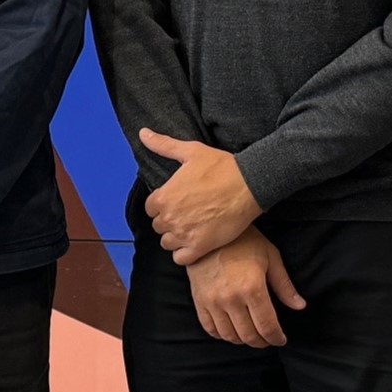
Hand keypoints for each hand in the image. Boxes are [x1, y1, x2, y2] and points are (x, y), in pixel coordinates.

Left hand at [141, 129, 262, 265]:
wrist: (249, 184)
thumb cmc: (221, 166)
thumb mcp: (190, 151)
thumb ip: (163, 145)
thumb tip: (143, 133)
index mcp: (163, 197)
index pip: (151, 209)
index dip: (163, 204)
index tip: (178, 200)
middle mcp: (169, 218)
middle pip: (159, 227)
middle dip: (170, 221)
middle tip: (188, 213)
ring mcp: (184, 235)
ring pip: (168, 243)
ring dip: (176, 237)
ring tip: (192, 227)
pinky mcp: (200, 247)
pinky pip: (180, 259)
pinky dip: (185, 253)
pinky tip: (196, 242)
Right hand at [185, 226, 305, 348]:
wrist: (209, 231)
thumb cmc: (244, 241)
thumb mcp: (270, 257)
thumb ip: (284, 286)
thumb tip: (300, 306)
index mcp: (253, 288)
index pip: (267, 326)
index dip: (276, 338)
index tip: (281, 340)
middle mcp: (231, 299)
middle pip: (249, 335)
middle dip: (262, 342)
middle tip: (268, 339)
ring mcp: (213, 301)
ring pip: (229, 336)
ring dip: (243, 341)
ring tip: (251, 335)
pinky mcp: (199, 301)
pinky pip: (210, 329)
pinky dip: (222, 335)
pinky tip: (231, 330)